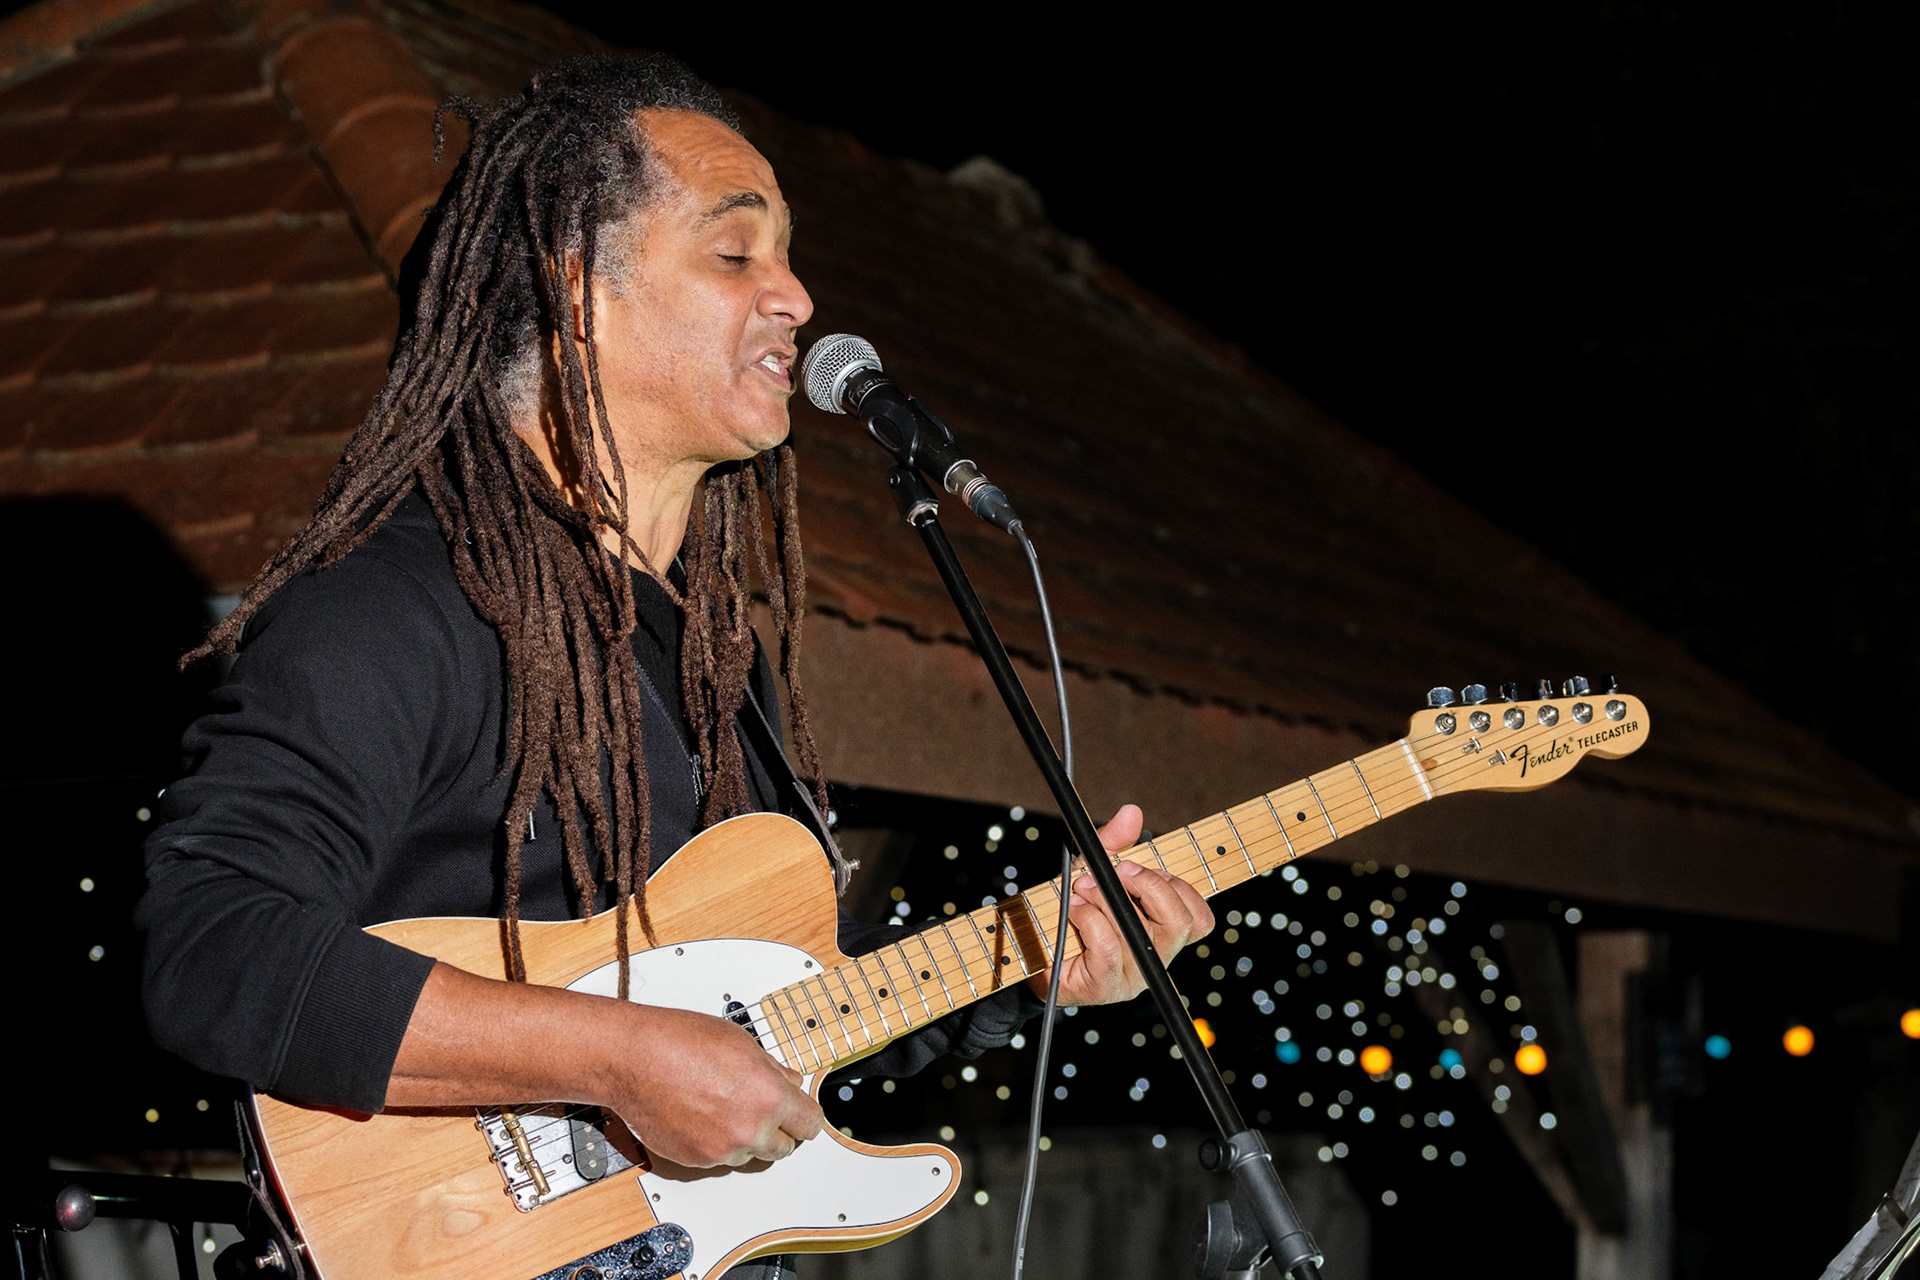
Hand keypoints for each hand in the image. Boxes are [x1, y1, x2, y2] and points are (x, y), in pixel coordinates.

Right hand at [613, 1004, 825, 1168]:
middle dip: (778, 1130)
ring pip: (749, 1154)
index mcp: (768, 1096)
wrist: (632, 1058)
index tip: (802, 1116)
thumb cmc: (679, 1042)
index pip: (810, 1124)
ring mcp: (721, 1149)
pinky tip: (701, 1115)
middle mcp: (749, 1129)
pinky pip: (718, 1159)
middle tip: (761, 1111)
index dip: (805, 1117)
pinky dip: (715, 1143)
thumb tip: (789, 1082)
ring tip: (722, 1106)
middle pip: (784, 1148)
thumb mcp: (741, 1042)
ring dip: (744, 1138)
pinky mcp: (696, 1160)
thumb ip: (773, 1070)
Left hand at [1027, 804, 1213, 1007]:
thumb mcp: (1093, 870)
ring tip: (1083, 887)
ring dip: (1107, 899)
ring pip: (1139, 931)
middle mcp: (1153, 960)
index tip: (1146, 869)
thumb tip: (1132, 812)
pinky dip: (1089, 918)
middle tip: (1117, 870)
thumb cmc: (1070, 910)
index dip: (1181, 888)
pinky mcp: (1103, 986)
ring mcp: (1130, 977)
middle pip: (1180, 923)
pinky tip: (1074, 910)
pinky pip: (1108, 946)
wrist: (1030, 950)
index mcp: (1162, 935)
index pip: (1201, 920)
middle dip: (1147, 885)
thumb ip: (1115, 843)